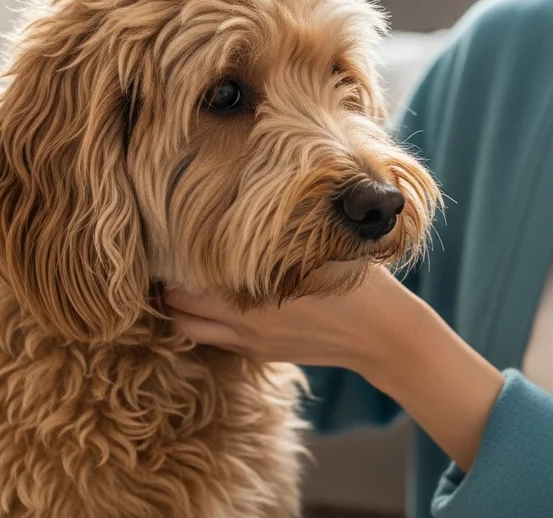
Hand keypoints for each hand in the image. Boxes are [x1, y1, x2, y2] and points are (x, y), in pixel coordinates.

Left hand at [164, 264, 504, 471]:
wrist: (383, 335)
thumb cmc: (355, 281)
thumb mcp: (320, 247)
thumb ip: (281, 234)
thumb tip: (248, 198)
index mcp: (254, 301)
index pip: (185, 287)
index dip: (171, 264)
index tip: (169, 240)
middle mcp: (245, 327)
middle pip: (178, 312)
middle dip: (169, 287)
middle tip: (169, 259)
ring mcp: (252, 344)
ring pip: (190, 331)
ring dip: (183, 309)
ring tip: (186, 281)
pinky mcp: (262, 354)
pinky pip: (215, 341)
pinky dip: (206, 322)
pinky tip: (216, 299)